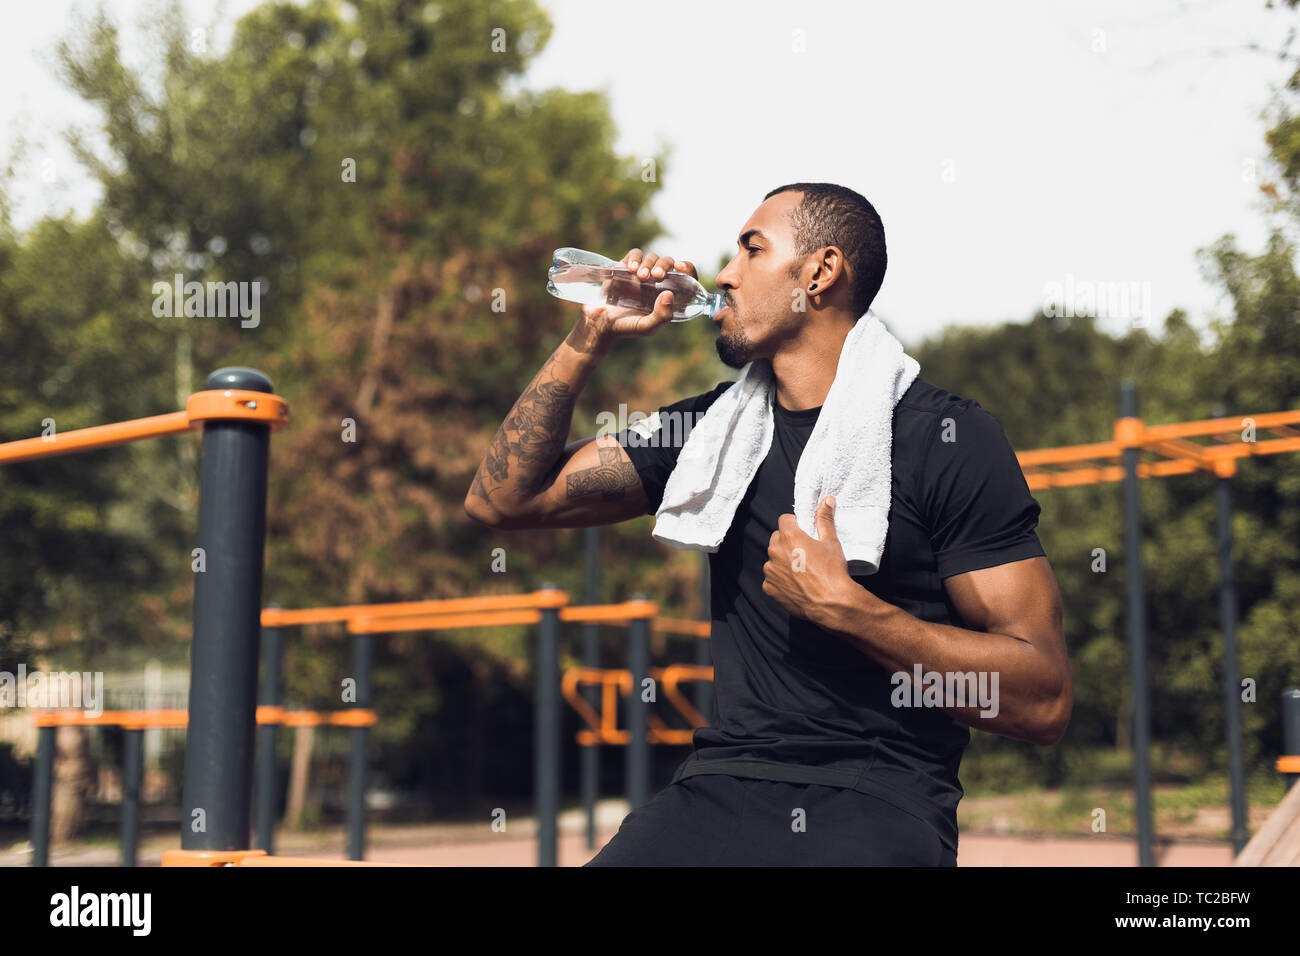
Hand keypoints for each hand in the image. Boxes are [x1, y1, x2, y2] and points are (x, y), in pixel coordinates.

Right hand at [566, 249, 697, 355]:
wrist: (599, 323)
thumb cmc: (626, 327)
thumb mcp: (647, 327)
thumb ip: (662, 316)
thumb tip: (669, 294)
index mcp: (666, 294)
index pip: (684, 277)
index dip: (687, 269)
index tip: (682, 268)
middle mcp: (656, 282)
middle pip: (668, 262)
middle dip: (665, 265)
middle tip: (657, 276)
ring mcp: (640, 274)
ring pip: (652, 257)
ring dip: (650, 263)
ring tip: (641, 276)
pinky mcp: (625, 268)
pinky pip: (634, 255)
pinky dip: (635, 258)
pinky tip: (631, 269)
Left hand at [761, 495, 855, 622]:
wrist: (832, 603)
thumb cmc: (833, 572)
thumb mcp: (831, 542)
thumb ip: (825, 519)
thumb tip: (826, 500)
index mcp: (789, 536)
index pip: (784, 520)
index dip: (795, 524)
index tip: (804, 532)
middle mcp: (775, 551)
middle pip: (777, 539)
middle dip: (787, 542)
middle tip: (804, 552)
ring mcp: (770, 571)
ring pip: (773, 559)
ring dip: (783, 562)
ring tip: (801, 571)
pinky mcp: (769, 588)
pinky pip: (772, 579)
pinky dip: (780, 580)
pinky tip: (796, 584)